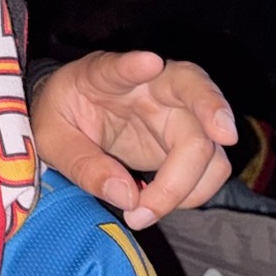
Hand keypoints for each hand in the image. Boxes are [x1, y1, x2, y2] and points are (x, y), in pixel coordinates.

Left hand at [31, 51, 235, 229]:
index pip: (120, 67)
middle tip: (224, 136)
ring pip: (208, 139)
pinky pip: (210, 166)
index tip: (150, 63)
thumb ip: (82, 164)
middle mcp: (150, 86)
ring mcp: (175, 111)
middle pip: (193, 87)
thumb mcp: (51, 140)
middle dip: (213, 109)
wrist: (74, 118)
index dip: (134, 65)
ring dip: (191, 182)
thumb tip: (127, 198)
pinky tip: (157, 205)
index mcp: (104, 75)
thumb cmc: (63, 118)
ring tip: (144, 212)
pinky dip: (193, 193)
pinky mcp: (187, 140)